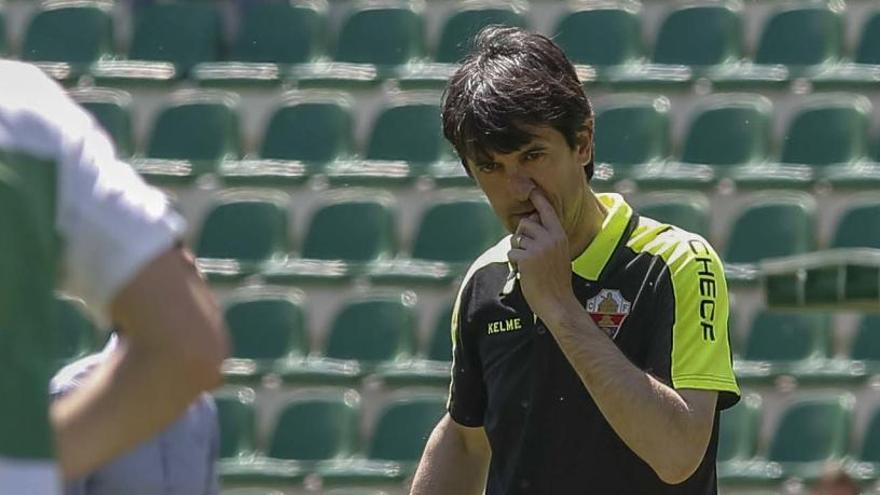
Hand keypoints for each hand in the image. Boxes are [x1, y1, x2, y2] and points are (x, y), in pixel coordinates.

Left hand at [508, 189, 579, 323]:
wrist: (557, 302)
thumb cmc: (556, 280)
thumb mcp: (559, 253)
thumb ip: (547, 238)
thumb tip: (527, 223)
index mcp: (559, 235)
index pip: (547, 211)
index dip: (537, 198)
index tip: (530, 187)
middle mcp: (550, 238)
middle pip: (524, 224)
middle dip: (520, 236)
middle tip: (526, 253)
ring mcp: (539, 247)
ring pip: (516, 238)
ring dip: (516, 251)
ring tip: (527, 265)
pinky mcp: (527, 258)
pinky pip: (511, 252)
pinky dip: (514, 263)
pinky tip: (524, 272)